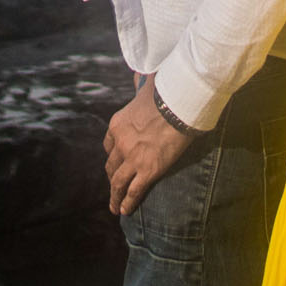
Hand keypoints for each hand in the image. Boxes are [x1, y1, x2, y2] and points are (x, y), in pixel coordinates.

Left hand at [104, 77, 195, 215]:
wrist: (177, 106)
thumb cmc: (165, 93)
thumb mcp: (145, 87)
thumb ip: (140, 85)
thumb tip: (139, 74)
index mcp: (117, 124)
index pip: (108, 144)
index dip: (112, 154)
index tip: (114, 160)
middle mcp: (120, 143)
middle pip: (111, 165)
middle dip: (112, 176)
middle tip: (114, 185)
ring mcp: (133, 158)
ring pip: (118, 182)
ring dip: (115, 196)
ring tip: (115, 208)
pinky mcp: (148, 170)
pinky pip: (134, 191)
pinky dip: (128, 202)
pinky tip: (125, 211)